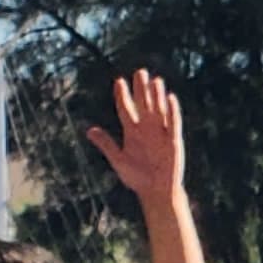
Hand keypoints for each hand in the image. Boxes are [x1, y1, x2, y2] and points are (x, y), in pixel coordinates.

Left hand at [90, 70, 188, 202]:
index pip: (126, 109)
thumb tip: (89, 130)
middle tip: (140, 72)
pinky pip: (172, 123)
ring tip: (155, 80)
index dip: (123, 96)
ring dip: (157, 96)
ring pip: (158, 110)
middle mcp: (146, 129)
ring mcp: (160, 133)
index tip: (119, 81)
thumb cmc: (136, 177)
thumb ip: (106, 144)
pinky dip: (171, 111)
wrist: (155, 190)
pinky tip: (170, 98)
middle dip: (141, 90)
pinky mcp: (173, 140)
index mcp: (132, 132)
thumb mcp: (118, 160)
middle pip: (143, 105)